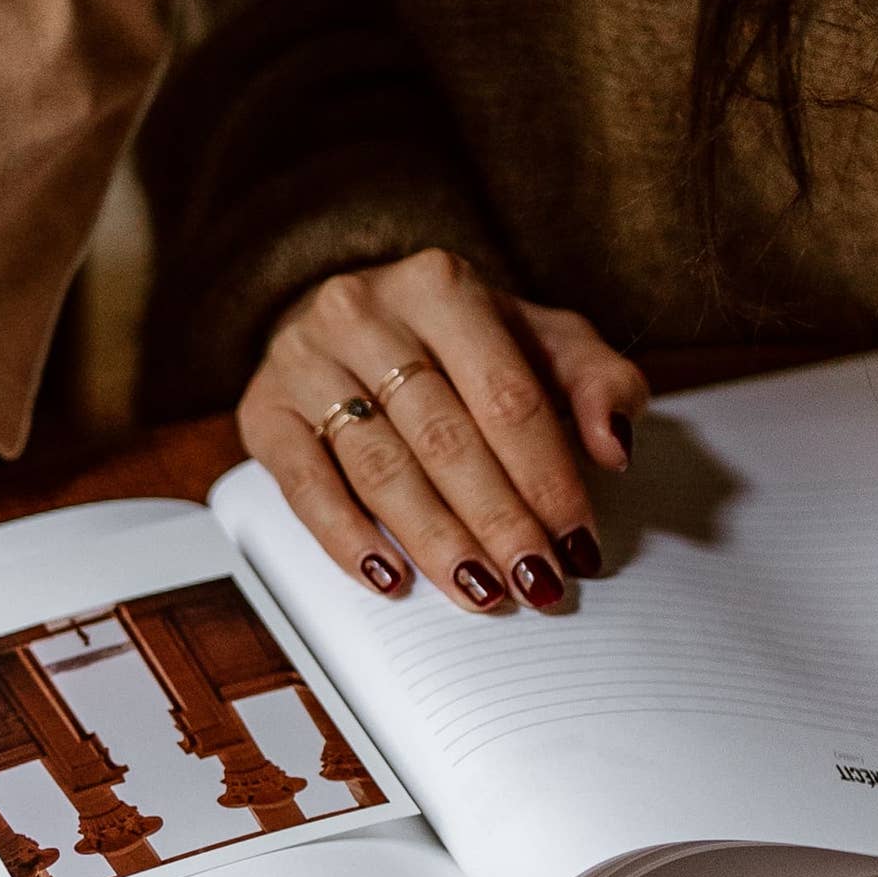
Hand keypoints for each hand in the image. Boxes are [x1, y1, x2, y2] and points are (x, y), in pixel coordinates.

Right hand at [243, 248, 649, 611]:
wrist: (349, 314)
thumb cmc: (454, 338)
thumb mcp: (536, 338)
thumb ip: (594, 380)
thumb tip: (613, 446)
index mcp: (442, 284)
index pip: (506, 396)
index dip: (547, 477)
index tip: (577, 540)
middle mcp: (365, 312)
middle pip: (445, 437)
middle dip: (498, 521)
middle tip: (535, 582)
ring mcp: (305, 360)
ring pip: (379, 467)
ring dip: (434, 540)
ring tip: (479, 592)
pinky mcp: (263, 409)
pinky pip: (305, 486)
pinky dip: (346, 539)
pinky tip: (388, 579)